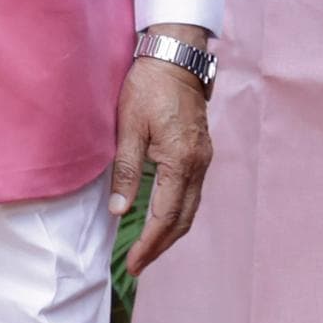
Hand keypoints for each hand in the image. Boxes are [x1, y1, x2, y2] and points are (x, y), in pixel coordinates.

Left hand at [110, 42, 213, 274]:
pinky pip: (193, 193)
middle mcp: (199, 163)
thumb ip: (126, 171)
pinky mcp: (201, 152)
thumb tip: (119, 211)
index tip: (134, 264)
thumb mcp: (128, 128)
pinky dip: (178, 213)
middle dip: (161, 245)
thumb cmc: (148, 87)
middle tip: (138, 265)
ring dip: (171, 232)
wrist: (176, 58)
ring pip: (191, 208)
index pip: (165, 216)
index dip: (150, 244)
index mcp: (181, 160)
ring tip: (148, 249)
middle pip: (183, 219)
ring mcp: (204, 158)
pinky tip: (161, 219)